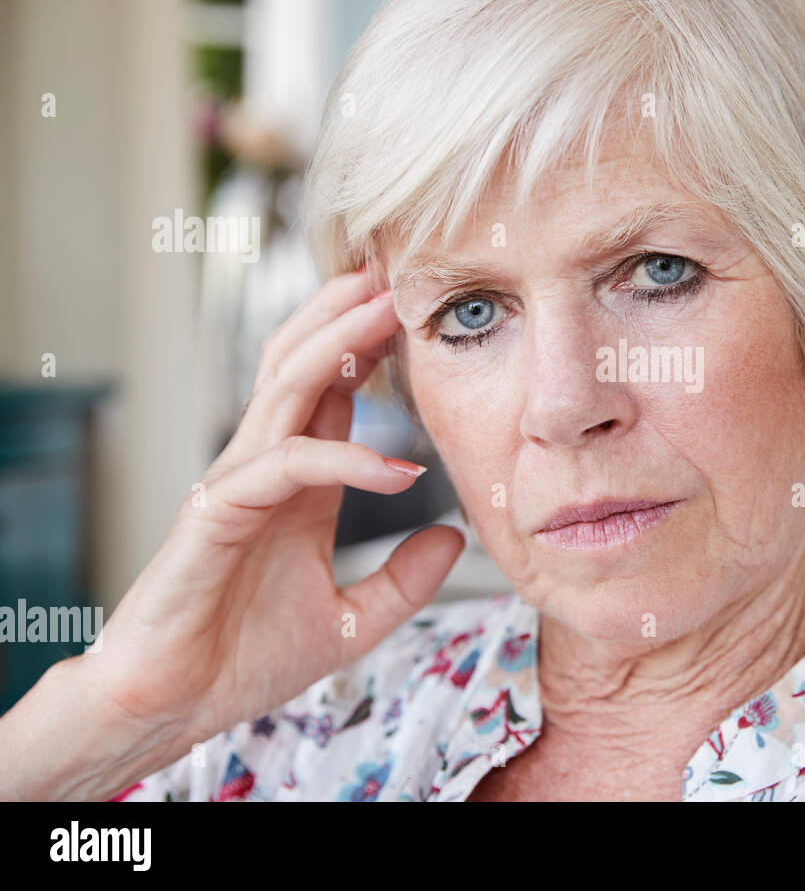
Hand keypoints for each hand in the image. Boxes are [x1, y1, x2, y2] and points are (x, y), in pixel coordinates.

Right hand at [71, 268, 462, 784]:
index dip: (372, 344)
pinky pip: (287, 466)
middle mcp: (266, 467)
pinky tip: (396, 469)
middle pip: (304, 361)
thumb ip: (403, 581)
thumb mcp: (350, 620)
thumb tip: (454, 539)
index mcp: (297, 482)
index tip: (421, 308)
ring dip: (340, 343)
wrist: (175, 708)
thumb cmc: (244, 660)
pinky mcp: (217, 514)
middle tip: (403, 271)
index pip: (332, 389)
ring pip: (286, 387)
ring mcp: (238, 484)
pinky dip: (344, 459)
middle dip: (351, 312)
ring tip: (392, 312)